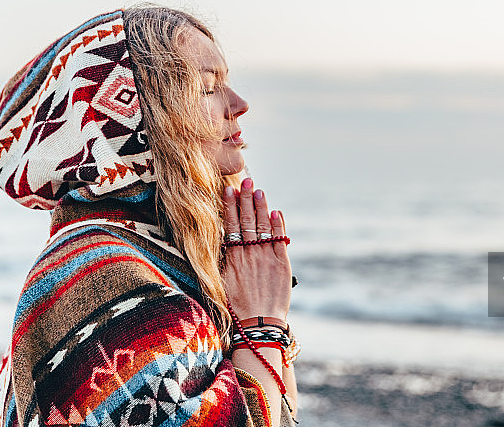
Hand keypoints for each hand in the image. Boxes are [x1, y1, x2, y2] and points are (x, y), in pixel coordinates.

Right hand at [222, 178, 291, 320]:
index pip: (229, 225)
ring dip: (261, 206)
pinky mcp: (282, 264)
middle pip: (246, 220)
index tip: (228, 189)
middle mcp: (249, 254)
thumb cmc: (237, 307)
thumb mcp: (222, 283)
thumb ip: (224, 261)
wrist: (259, 324)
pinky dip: (278, 224)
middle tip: (247, 180)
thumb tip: (221, 244)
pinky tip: (275, 212)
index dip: (229, 205)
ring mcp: (266, 257)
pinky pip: (279, 239)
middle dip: (246, 198)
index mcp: (232, 257)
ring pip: (263, 225)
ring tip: (259, 189)